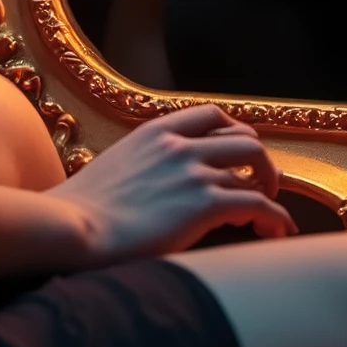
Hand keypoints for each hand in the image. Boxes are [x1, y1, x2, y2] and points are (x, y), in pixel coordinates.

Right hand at [58, 105, 295, 266]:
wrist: (69, 230)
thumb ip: (145, 167)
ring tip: (269, 214)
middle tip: (262, 185)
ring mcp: (193, 171)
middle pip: (244, 137)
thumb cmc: (80, 213)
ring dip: (270, 190)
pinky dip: (275, 215)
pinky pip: (258, 203)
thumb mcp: (115, 170)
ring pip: (256, 167)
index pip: (212, 116)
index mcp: (156, 132)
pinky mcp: (204, 203)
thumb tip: (161, 192)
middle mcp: (179, 144)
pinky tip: (276, 230)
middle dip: (259, 161)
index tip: (239, 159)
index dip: (234, 135)